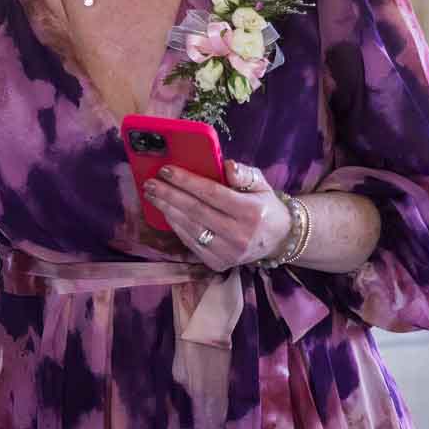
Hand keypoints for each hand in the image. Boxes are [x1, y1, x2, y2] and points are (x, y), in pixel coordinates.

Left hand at [142, 160, 292, 271]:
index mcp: (250, 212)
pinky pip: (191, 243)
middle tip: (150, 183)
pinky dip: (176, 227)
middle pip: (195, 211)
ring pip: (190, 228)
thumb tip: (226, 165)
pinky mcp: (218, 263)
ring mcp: (228, 252)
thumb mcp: (261, 184)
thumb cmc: (264, 206)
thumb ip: (244, 174)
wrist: (278, 240)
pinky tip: (166, 213)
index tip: (166, 170)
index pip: (212, 193)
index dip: (186, 182)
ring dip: (167, 210)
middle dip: (169, 195)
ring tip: (153, 196)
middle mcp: (239, 234)